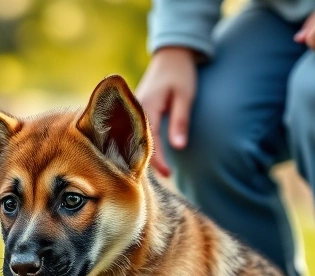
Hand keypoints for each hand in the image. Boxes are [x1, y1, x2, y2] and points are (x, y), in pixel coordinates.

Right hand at [135, 47, 198, 175]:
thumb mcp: (185, 96)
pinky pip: (131, 132)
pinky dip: (136, 146)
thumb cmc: (181, 74)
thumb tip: (178, 147)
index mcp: (145, 107)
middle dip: (143, 163)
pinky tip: (142, 158)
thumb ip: (180, 121)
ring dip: (138, 156)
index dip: (158, 161)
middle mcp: (132, 110)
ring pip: (129, 139)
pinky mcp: (132, 111)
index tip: (168, 175)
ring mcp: (130, 110)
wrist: (171, 54)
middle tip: (156, 182)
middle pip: (133, 143)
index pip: (148, 141)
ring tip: (149, 175)